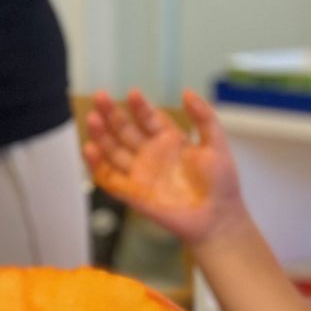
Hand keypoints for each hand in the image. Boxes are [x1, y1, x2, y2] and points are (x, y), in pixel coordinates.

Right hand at [84, 89, 244, 245]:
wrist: (218, 218)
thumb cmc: (221, 185)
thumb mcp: (217, 144)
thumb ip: (205, 117)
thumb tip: (187, 92)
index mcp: (170, 140)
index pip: (149, 118)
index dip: (140, 106)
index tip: (133, 94)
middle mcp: (151, 155)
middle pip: (125, 130)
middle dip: (112, 114)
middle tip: (100, 96)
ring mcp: (140, 174)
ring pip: (113, 151)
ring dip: (101, 135)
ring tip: (92, 118)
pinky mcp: (133, 194)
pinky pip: (110, 178)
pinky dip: (97, 165)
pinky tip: (89, 149)